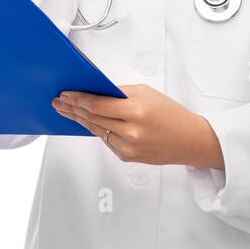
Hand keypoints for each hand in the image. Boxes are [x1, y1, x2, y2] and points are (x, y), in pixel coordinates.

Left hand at [52, 84, 223, 168]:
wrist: (190, 140)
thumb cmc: (171, 114)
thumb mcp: (147, 93)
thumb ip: (120, 93)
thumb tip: (95, 91)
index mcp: (136, 111)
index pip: (98, 104)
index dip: (78, 99)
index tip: (66, 94)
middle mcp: (131, 131)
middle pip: (93, 118)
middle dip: (74, 109)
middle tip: (60, 102)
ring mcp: (128, 147)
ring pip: (96, 130)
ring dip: (80, 120)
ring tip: (67, 111)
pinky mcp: (127, 157)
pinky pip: (106, 140)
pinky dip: (97, 130)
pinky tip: (87, 122)